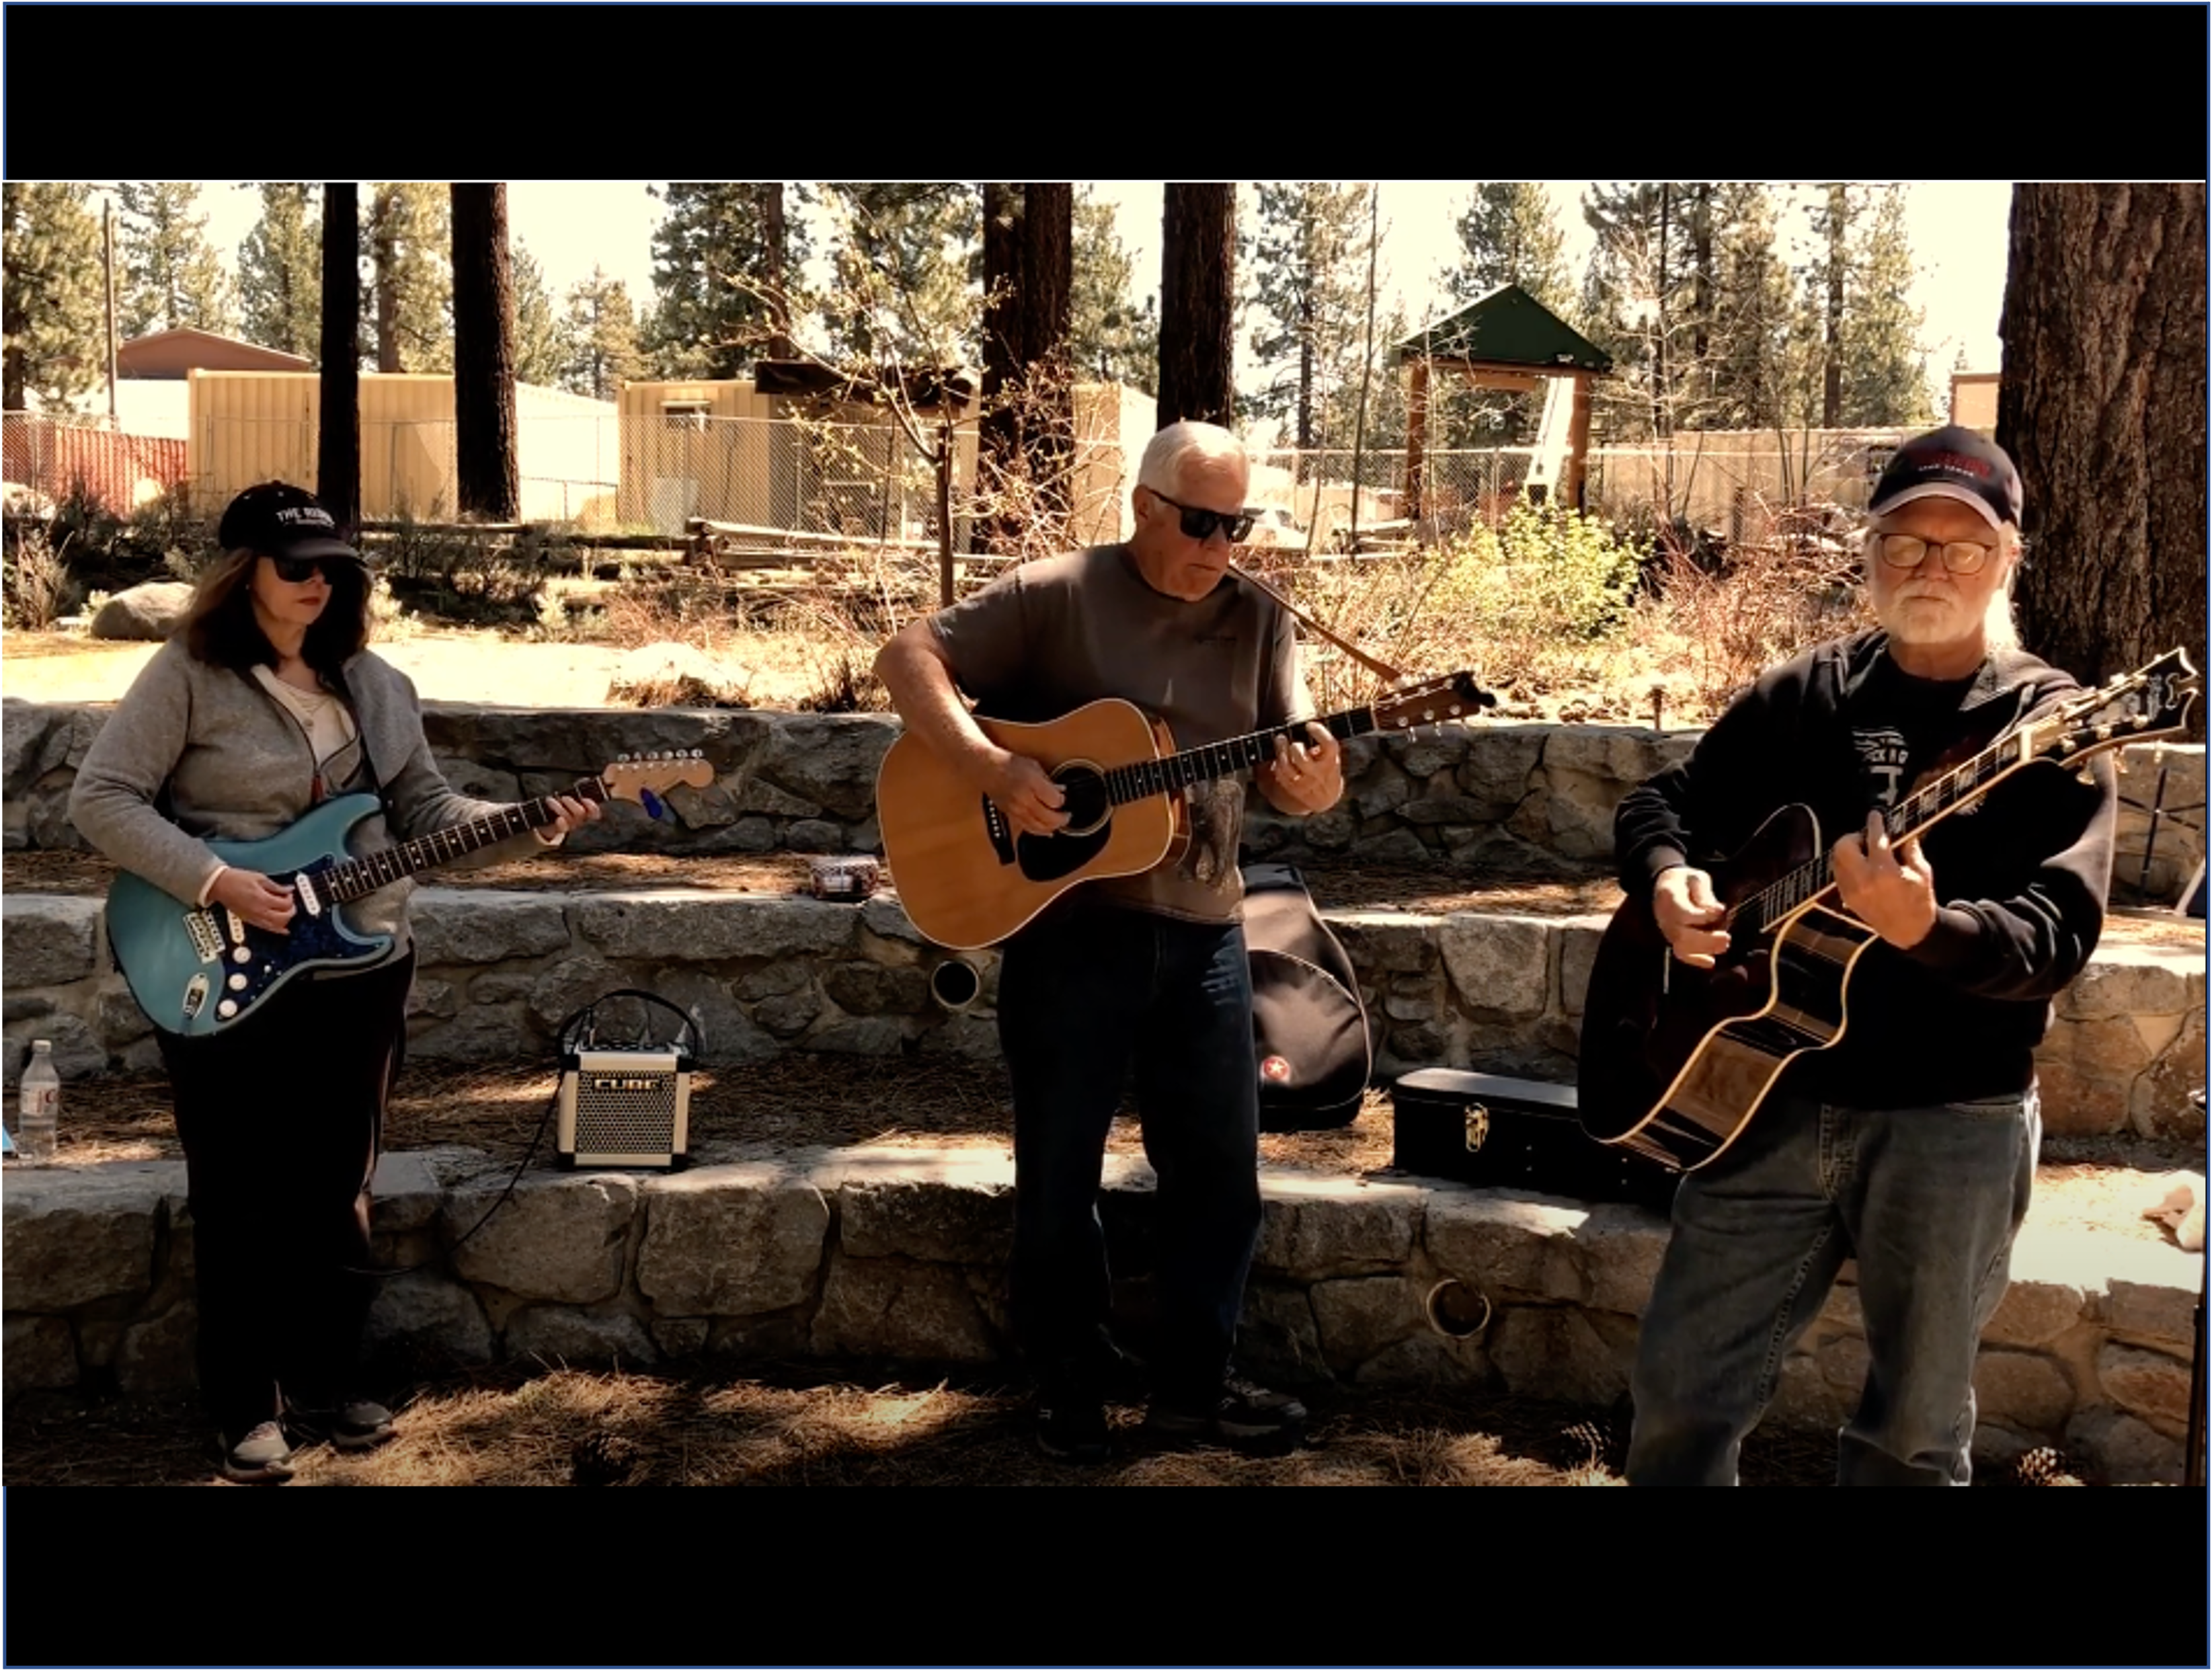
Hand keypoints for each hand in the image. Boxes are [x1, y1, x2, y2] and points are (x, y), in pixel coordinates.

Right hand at [210, 867, 295, 934]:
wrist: (219, 885)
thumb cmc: (236, 880)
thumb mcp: (259, 878)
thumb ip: (276, 886)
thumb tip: (289, 889)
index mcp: (262, 899)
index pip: (285, 904)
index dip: (290, 899)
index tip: (288, 894)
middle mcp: (259, 911)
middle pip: (284, 917)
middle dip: (291, 910)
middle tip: (290, 903)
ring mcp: (254, 918)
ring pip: (276, 926)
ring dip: (285, 920)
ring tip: (286, 912)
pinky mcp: (249, 921)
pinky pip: (267, 928)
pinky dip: (277, 929)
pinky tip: (283, 929)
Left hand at [536, 793, 602, 844]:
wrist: (549, 819)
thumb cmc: (564, 806)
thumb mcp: (572, 796)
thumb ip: (580, 789)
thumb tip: (585, 780)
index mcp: (586, 812)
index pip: (594, 812)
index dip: (592, 807)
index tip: (585, 799)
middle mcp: (580, 820)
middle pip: (580, 814)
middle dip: (572, 805)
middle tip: (564, 798)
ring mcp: (570, 826)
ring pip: (569, 819)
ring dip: (559, 808)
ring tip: (550, 801)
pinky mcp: (560, 829)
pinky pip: (563, 829)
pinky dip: (561, 824)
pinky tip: (558, 819)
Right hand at [980, 747, 1067, 837]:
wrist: (988, 769)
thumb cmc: (1009, 764)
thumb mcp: (1034, 766)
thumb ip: (1048, 781)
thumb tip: (1060, 791)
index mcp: (1032, 783)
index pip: (1055, 801)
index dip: (1062, 801)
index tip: (1062, 797)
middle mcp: (1024, 799)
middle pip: (1049, 818)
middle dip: (1062, 818)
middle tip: (1067, 815)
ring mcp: (1017, 810)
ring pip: (1039, 827)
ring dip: (1052, 827)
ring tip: (1059, 822)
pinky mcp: (1011, 816)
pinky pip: (1028, 829)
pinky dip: (1040, 831)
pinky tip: (1047, 831)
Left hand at [1266, 722, 1342, 813]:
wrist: (1326, 797)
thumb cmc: (1325, 766)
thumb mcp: (1330, 755)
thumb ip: (1320, 743)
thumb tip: (1304, 722)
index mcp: (1331, 760)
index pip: (1329, 745)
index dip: (1319, 733)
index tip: (1309, 725)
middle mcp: (1319, 773)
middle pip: (1302, 758)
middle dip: (1293, 746)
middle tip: (1286, 736)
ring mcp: (1305, 783)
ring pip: (1287, 768)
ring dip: (1280, 752)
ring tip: (1280, 740)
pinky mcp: (1293, 789)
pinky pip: (1280, 775)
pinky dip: (1277, 764)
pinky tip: (1278, 756)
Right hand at [1653, 864, 1728, 967]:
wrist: (1665, 885)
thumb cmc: (1684, 881)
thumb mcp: (1696, 878)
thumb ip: (1704, 894)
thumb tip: (1717, 911)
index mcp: (1669, 897)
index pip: (1683, 912)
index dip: (1702, 916)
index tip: (1720, 911)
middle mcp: (1665, 916)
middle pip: (1682, 935)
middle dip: (1707, 939)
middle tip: (1727, 937)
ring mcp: (1667, 930)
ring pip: (1682, 947)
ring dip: (1705, 950)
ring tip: (1724, 945)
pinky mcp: (1673, 938)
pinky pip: (1681, 954)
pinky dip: (1696, 960)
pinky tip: (1711, 962)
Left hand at [1832, 810, 1935, 949]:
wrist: (1908, 930)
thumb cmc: (1919, 900)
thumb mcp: (1922, 871)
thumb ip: (1910, 848)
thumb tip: (1902, 828)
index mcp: (1885, 873)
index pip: (1875, 839)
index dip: (1875, 823)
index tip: (1875, 815)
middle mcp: (1863, 880)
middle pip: (1843, 846)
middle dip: (1855, 837)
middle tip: (1868, 838)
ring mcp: (1851, 890)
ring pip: (1837, 859)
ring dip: (1849, 850)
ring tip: (1866, 853)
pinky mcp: (1846, 897)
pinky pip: (1838, 872)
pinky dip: (1847, 864)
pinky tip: (1862, 866)